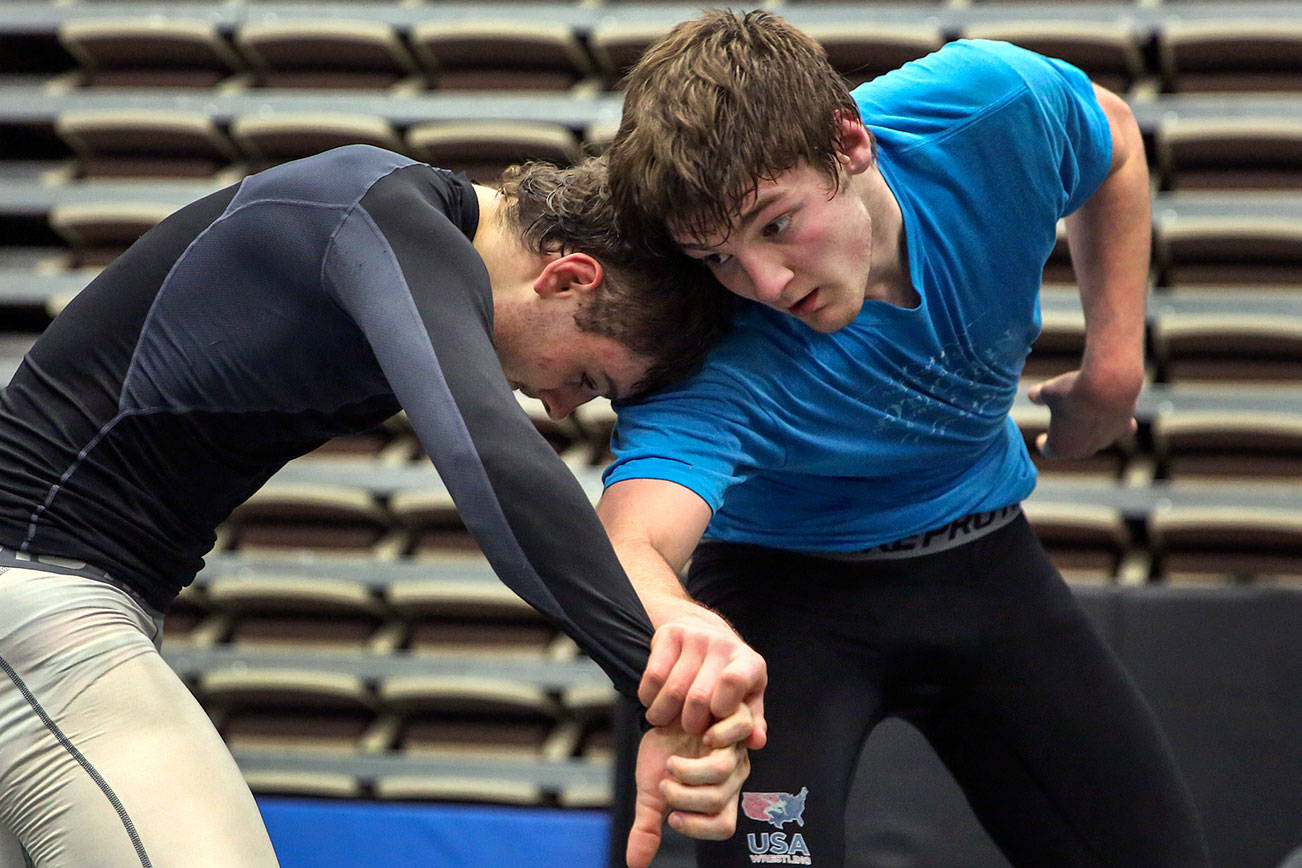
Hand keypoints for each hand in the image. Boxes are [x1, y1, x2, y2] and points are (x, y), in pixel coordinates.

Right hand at [626, 706, 754, 867]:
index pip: (724, 826)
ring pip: (724, 768)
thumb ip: (647, 826)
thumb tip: (633, 866)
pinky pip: (740, 728)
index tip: (672, 817)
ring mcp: (736, 746)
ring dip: (690, 770)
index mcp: (718, 797)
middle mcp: (733, 775)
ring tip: (672, 763)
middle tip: (664, 785)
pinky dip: (719, 733)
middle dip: (683, 797)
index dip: (698, 827)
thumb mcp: (651, 792)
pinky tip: (696, 732)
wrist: (664, 711)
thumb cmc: (663, 753)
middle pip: (718, 799)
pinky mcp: (736, 717)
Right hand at [639, 608, 766, 748]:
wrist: (705, 634)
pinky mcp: (670, 633)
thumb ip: (750, 723)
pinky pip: (653, 677)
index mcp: (750, 664)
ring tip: (665, 721)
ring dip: (663, 716)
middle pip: (699, 697)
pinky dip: (649, 698)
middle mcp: (724, 646)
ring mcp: (696, 636)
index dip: (722, 708)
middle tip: (689, 728)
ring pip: (672, 691)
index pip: (735, 682)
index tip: (715, 721)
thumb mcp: (746, 699)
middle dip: (690, 724)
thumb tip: (756, 742)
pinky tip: (654, 702)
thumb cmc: (727, 680)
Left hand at [1027, 369, 1138, 458]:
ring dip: (1090, 432)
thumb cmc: (1072, 391)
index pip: (1049, 451)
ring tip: (1084, 418)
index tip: (1041, 440)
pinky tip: (1113, 417)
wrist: (1107, 384)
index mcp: (1060, 446)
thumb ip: (1039, 396)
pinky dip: (1114, 424)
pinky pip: (1119, 430)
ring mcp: (1106, 440)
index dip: (1044, 445)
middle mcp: (1084, 449)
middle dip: (1067, 441)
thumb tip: (1033, 395)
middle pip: (1074, 449)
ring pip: (1096, 440)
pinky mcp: (1124, 427)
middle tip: (1061, 433)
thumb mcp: (1048, 391)